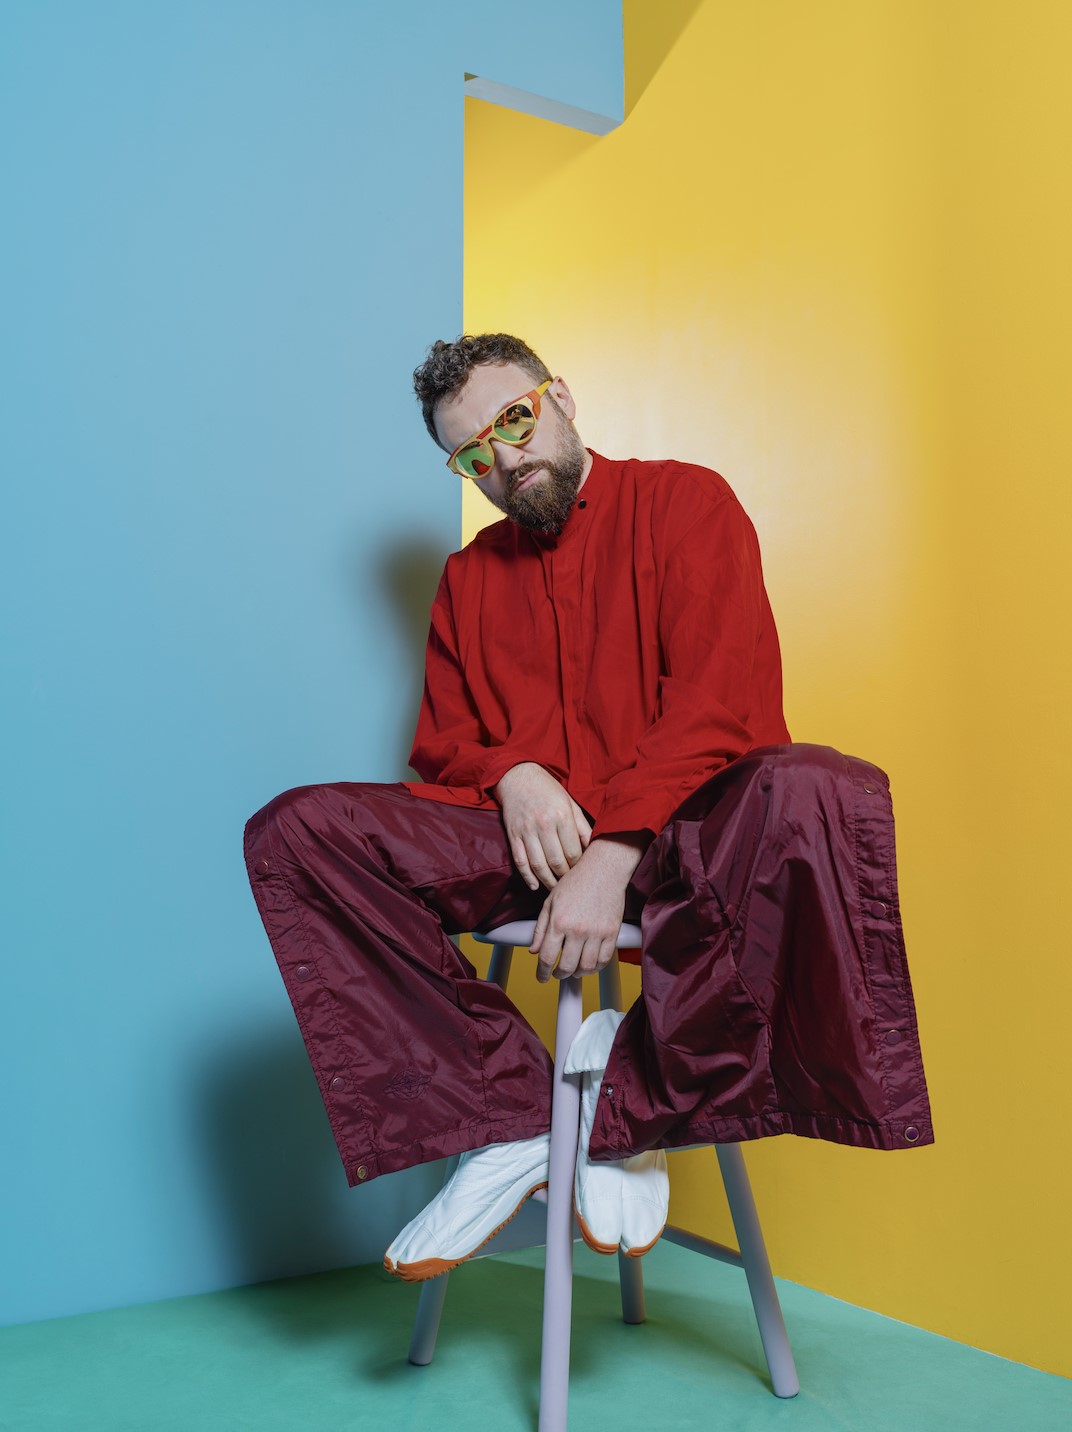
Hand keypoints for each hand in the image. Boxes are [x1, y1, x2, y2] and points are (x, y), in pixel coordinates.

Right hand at [494, 762, 592, 890]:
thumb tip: (594, 848)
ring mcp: (526, 831)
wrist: (518, 777)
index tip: (583, 873)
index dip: (579, 866)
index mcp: (562, 816)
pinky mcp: (513, 835)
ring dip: (548, 881)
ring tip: (556, 889)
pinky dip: (528, 877)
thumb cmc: (549, 790)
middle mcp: (544, 824)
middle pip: (557, 861)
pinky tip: (535, 886)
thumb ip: (583, 827)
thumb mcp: (570, 803)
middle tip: (571, 884)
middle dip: (566, 877)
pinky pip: (520, 862)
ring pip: (539, 865)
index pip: (573, 851)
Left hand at [530, 837, 645, 982]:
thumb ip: (540, 928)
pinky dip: (595, 967)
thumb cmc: (576, 882)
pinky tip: (589, 964)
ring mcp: (596, 932)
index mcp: (559, 921)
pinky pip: (604, 959)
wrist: (604, 869)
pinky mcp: (612, 933)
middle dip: (558, 975)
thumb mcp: (550, 902)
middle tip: (556, 974)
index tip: (542, 977)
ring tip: (573, 970)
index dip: (542, 972)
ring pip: (586, 967)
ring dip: (577, 974)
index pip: (547, 957)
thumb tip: (533, 950)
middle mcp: (577, 930)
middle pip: (566, 967)